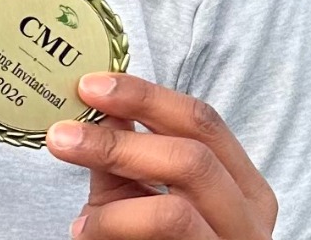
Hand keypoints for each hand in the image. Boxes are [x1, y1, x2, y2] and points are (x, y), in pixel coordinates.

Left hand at [44, 73, 277, 238]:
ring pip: (176, 210)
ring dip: (113, 194)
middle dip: (120, 141)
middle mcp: (248, 219)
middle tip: (63, 134)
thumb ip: (126, 153)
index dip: (146, 96)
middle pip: (193, 157)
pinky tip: (85, 230)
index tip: (90, 86)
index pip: (203, 121)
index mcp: (241, 184)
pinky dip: (115, 227)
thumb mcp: (139, 195)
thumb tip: (97, 100)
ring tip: (70, 191)